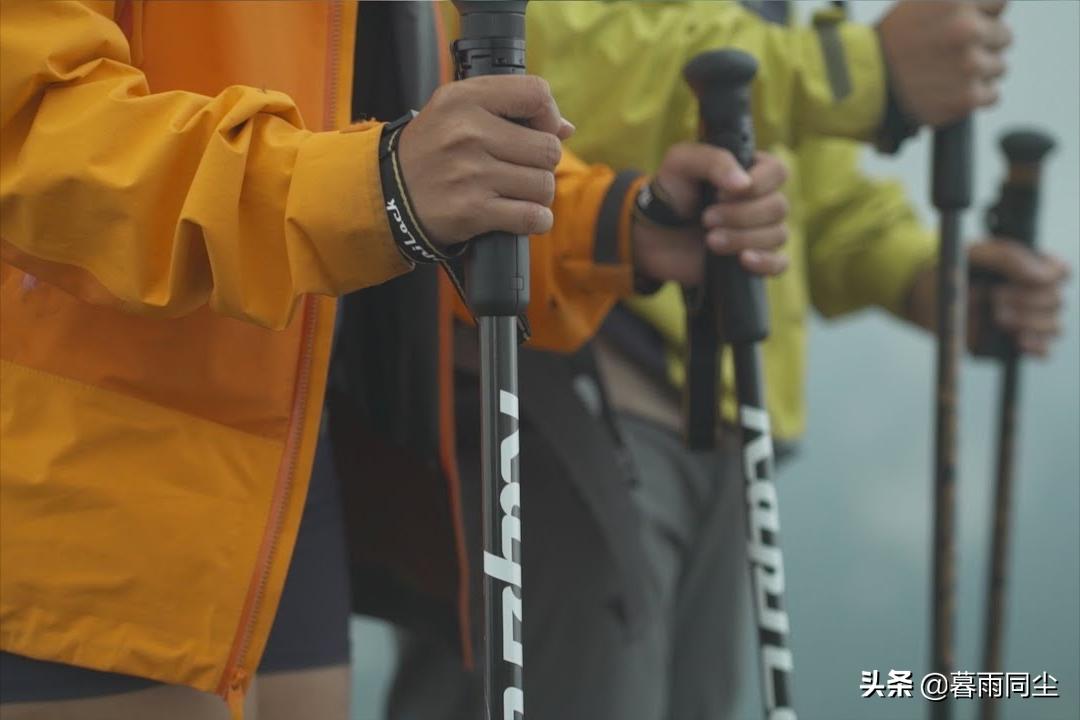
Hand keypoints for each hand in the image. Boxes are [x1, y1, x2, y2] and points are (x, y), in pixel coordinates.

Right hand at [397, 75, 574, 246]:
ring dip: (537, 194)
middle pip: (548, 148)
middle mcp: (467, 133)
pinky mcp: (473, 211)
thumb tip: (565, 129)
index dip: (548, 115)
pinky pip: (532, 217)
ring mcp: (471, 174)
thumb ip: (510, 108)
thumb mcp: (456, 110)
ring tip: (515, 193)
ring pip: (544, 185)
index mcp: (464, 99)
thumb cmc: (431, 150)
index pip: (535, 93)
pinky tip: (523, 216)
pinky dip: (536, 220)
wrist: (388, 193)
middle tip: (520, 169)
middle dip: (542, 164)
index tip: (537, 130)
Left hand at [632, 145, 788, 285]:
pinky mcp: (755, 260)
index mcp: (752, 171)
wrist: (653, 232)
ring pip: (777, 235)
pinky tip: (742, 259)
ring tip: (710, 240)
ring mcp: (761, 232)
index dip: (756, 183)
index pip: (778, 172)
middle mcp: (762, 201)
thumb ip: (714, 161)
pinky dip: (765, 262)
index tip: (720, 193)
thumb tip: (744, 184)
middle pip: (778, 207)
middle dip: (740, 215)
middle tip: (706, 219)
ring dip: (742, 238)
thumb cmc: (671, 191)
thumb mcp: (682, 162)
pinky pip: (780, 264)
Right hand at [878, 0, 1011, 126]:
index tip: (962, 26)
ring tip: (946, 74)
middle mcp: (967, 29)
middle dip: (982, 44)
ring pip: (998, 66)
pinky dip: (974, 96)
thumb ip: (957, 2)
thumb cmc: (889, 43)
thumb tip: (990, 8)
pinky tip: (949, 91)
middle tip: (949, 55)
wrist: (862, 84)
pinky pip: (992, 95)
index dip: (982, 15)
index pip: (1000, 3)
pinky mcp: (968, 97)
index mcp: (957, 1)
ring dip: (978, 71)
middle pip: (1003, 36)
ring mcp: (970, 65)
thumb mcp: (920, 2)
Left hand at [905, 238, 1069, 356]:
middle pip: (1056, 301)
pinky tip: (1017, 341)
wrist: (925, 295)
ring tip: (997, 317)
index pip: (1060, 272)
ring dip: (1029, 323)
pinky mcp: (1015, 344)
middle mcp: (1036, 294)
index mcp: (1032, 267)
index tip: (1027, 279)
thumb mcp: (976, 253)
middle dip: (1027, 301)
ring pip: (1054, 327)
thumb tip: (1043, 275)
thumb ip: (1009, 257)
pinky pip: (1043, 352)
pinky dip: (1036, 348)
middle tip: (995, 298)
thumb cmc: (954, 268)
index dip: (1051, 276)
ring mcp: (1029, 321)